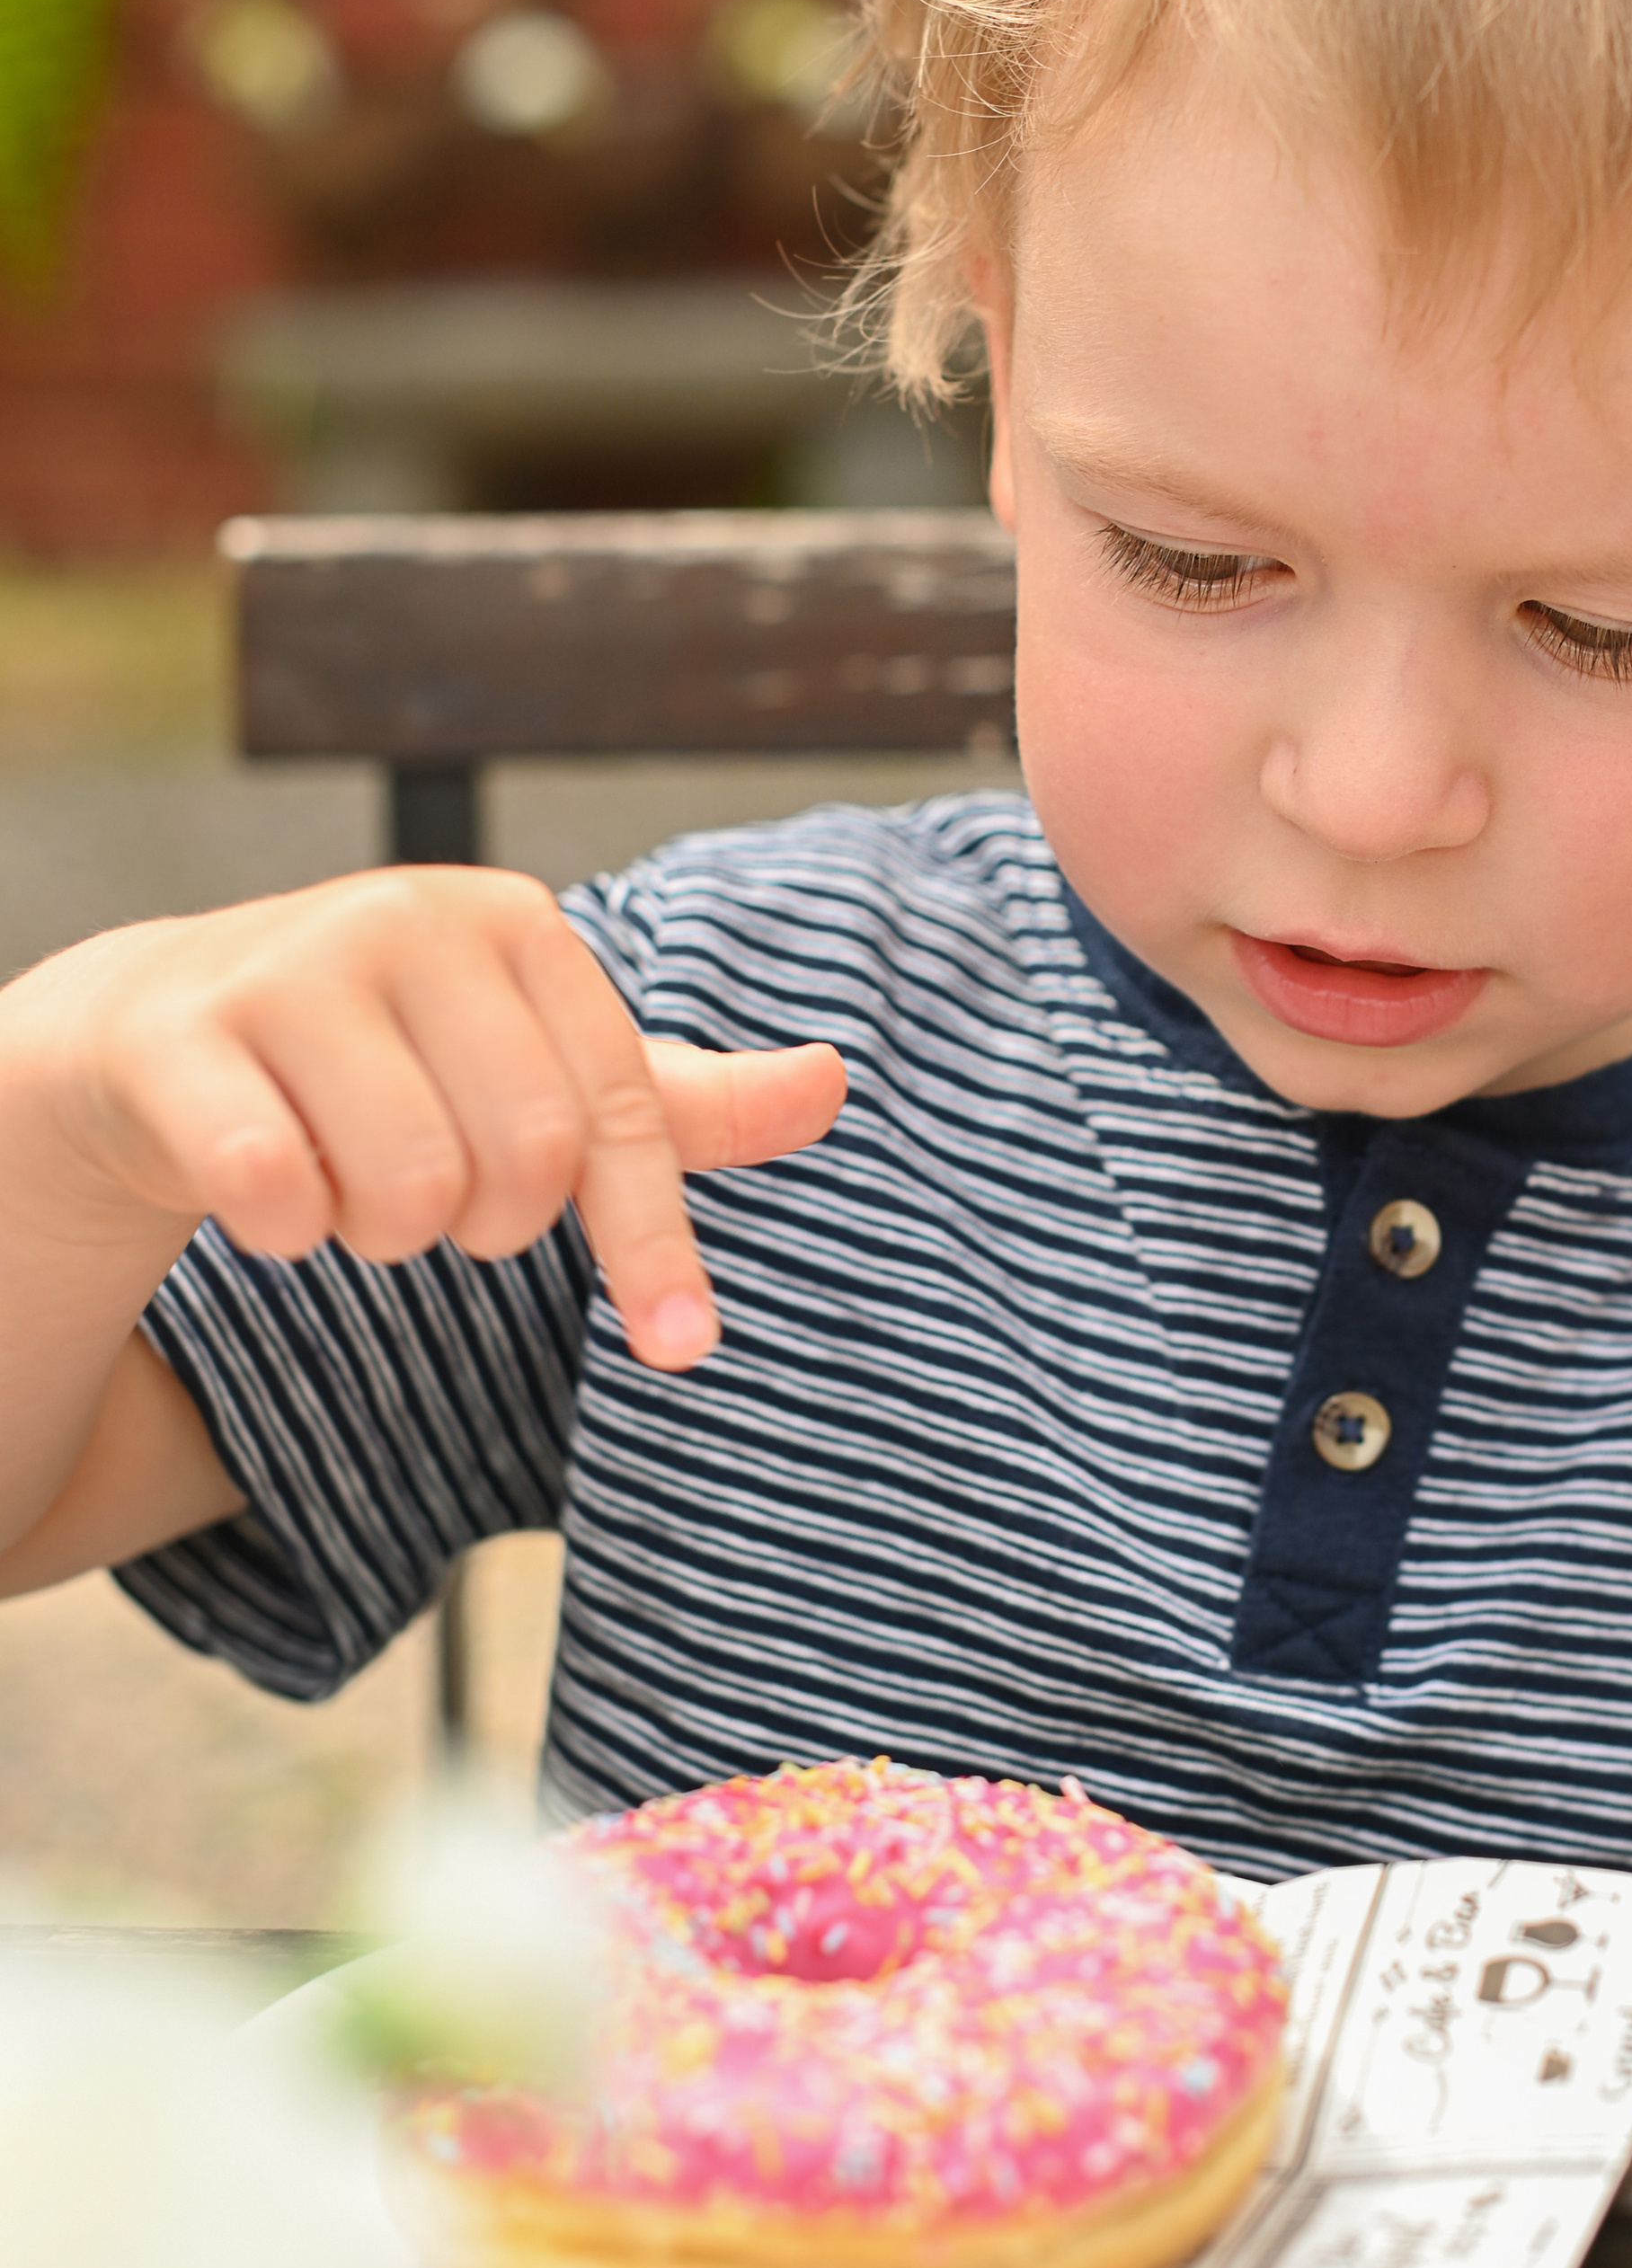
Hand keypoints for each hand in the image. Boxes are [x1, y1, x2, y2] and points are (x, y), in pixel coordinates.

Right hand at [31, 869, 844, 1370]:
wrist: (163, 1028)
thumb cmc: (389, 1056)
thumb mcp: (541, 1066)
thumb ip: (683, 1099)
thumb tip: (833, 1083)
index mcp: (516, 922)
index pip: (618, 1115)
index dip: (650, 1243)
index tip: (685, 1349)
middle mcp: (406, 918)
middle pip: (518, 1166)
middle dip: (484, 1226)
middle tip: (432, 1193)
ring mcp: (284, 967)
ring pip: (405, 1191)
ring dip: (382, 1233)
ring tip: (348, 1177)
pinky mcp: (177, 1035)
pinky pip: (274, 1193)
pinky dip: (287, 1230)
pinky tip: (264, 1190)